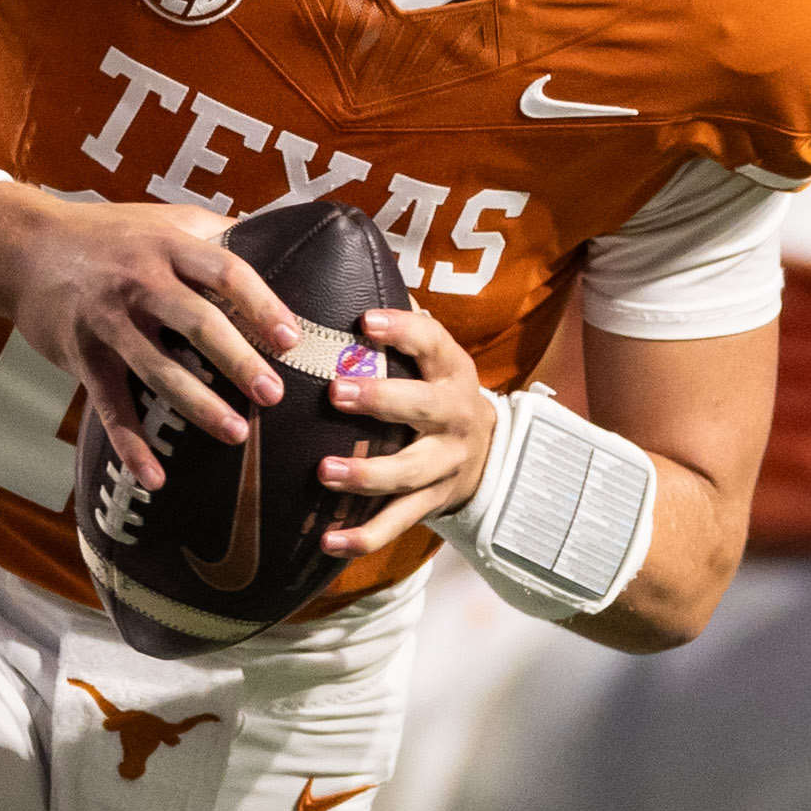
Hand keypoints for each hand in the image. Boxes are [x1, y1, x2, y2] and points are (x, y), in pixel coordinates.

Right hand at [0, 182, 290, 488]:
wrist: (21, 248)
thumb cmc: (108, 235)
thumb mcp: (162, 219)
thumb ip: (216, 231)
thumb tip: (281, 236)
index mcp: (168, 245)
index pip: (224, 272)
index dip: (260, 304)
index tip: (291, 338)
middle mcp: (138, 281)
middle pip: (196, 321)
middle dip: (237, 360)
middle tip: (273, 394)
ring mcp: (107, 321)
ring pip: (157, 368)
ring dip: (198, 405)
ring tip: (236, 433)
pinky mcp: (82, 356)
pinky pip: (110, 406)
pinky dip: (131, 445)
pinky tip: (155, 478)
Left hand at [320, 299, 497, 534]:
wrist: (486, 453)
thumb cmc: (434, 389)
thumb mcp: (430, 355)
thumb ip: (397, 325)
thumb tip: (340, 268)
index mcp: (451, 370)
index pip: (433, 342)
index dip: (403, 330)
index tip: (366, 321)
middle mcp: (454, 415)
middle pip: (424, 409)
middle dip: (382, 401)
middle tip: (336, 393)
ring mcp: (445, 464)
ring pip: (409, 473)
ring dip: (367, 475)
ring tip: (324, 473)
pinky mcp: (431, 503)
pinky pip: (398, 523)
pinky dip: (364, 537)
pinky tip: (328, 542)